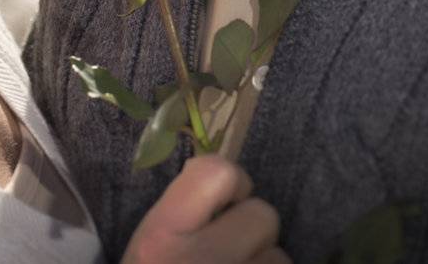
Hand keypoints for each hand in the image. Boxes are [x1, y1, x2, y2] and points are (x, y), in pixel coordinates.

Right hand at [122, 155, 287, 263]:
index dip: (232, 183)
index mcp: (161, 238)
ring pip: (280, 256)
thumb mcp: (147, 245)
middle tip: (228, 251)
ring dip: (263, 262)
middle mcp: (201, 262)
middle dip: (250, 231)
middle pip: (263, 214)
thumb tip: (227, 178)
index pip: (219, 173)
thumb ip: (181, 208)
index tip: (223, 202)